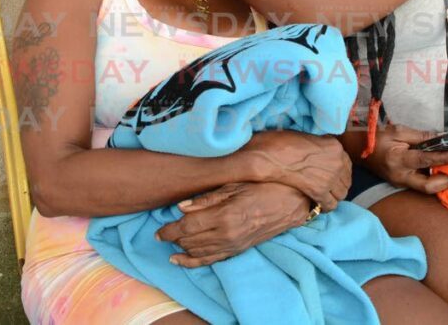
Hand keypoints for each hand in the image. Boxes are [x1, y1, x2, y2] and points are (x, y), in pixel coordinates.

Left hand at [157, 182, 310, 267]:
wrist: (289, 203)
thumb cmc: (262, 187)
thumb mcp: (234, 185)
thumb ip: (207, 198)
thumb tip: (181, 207)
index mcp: (224, 215)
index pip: (188, 227)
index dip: (170, 230)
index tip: (158, 231)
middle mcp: (227, 234)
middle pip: (190, 241)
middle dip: (173, 239)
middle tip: (162, 233)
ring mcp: (232, 245)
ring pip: (198, 252)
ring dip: (181, 249)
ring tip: (170, 243)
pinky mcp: (237, 250)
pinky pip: (211, 261)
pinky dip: (193, 262)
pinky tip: (180, 260)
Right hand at [237, 131, 350, 210]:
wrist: (272, 155)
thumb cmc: (283, 143)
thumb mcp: (308, 138)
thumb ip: (320, 147)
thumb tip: (320, 153)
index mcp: (335, 146)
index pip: (347, 163)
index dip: (340, 172)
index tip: (334, 176)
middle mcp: (337, 161)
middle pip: (346, 180)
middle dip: (338, 185)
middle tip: (329, 189)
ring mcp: (331, 177)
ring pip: (341, 194)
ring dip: (333, 196)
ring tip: (324, 198)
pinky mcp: (320, 190)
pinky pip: (330, 204)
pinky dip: (325, 206)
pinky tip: (318, 204)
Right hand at [364, 124, 447, 193]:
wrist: (357, 148)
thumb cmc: (376, 137)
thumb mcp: (398, 130)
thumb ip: (421, 136)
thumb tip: (442, 137)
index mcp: (398, 159)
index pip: (425, 160)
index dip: (444, 158)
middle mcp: (400, 176)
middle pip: (428, 186)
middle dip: (446, 180)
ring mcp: (400, 182)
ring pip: (426, 188)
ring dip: (441, 180)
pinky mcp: (401, 183)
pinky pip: (420, 184)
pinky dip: (433, 178)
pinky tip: (441, 170)